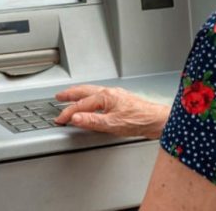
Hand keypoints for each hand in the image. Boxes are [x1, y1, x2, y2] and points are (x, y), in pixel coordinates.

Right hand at [54, 85, 170, 138]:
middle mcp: (109, 92)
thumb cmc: (139, 120)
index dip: (68, 112)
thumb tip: (75, 118)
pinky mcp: (120, 100)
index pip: (80, 105)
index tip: (59, 119)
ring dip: (79, 94)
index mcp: (105, 96)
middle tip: (59, 97)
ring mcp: (115, 95)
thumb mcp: (112, 124)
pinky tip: (91, 102)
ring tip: (71, 97)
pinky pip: (99, 95)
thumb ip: (91, 121)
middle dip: (70, 94)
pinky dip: (89, 97)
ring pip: (92, 92)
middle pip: (84, 91)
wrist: (156, 120)